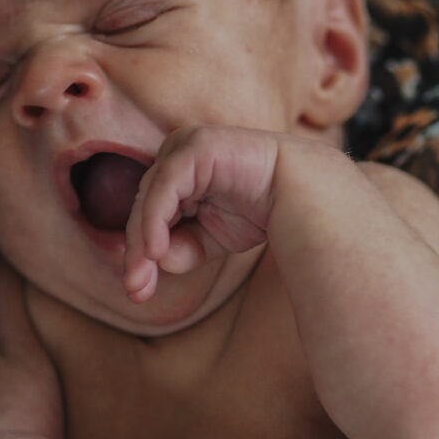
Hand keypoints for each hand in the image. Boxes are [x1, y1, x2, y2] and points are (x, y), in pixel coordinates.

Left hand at [123, 126, 279, 300]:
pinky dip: (155, 221)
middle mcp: (175, 155)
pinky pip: (165, 187)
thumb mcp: (212, 239)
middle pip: (142, 208)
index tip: (137, 291)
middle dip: (137, 253)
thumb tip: (155, 260)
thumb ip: (181, 249)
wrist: (302, 193)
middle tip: (135, 291)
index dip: (139, 253)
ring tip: (140, 279)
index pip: (146, 214)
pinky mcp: (195, 147)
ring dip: (142, 243)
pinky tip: (155, 251)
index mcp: (175, 173)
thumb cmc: (258, 210)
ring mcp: (183, 146)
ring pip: (149, 199)